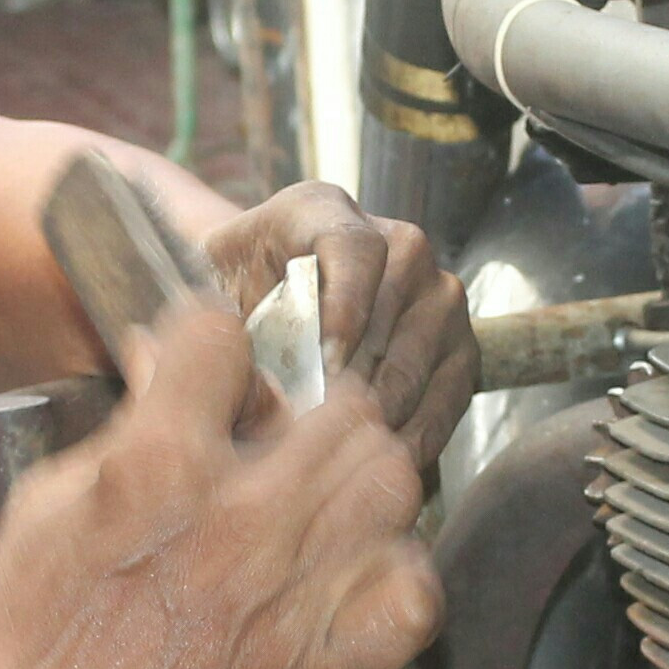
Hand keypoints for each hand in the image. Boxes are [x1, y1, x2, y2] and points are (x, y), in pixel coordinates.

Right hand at [0, 306, 440, 668]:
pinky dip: (395, 575)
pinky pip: (412, 597)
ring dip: (363, 477)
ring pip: (392, 483)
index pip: (227, 338)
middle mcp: (237, 525)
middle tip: (286, 439)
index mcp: (157, 468)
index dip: (215, 348)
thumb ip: (122, 426)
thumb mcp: (48, 504)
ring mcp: (288, 603)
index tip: (214, 376)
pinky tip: (353, 573)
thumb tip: (167, 358)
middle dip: (312, 408)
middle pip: (342, 406)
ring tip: (327, 499)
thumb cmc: (29, 637)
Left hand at [201, 182, 478, 464]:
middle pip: (397, 308)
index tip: (325, 363)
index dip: (346, 307)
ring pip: (424, 357)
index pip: (356, 247)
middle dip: (357, 379)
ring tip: (343, 449)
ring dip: (383, 411)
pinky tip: (378, 458)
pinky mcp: (459, 344)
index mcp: (321, 210)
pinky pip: (451, 394)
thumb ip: (227, 326)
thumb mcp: (210, 301)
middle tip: (323, 431)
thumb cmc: (228, 303)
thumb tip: (261, 385)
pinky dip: (417, 432)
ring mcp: (436, 293)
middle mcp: (397, 243)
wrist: (255, 307)